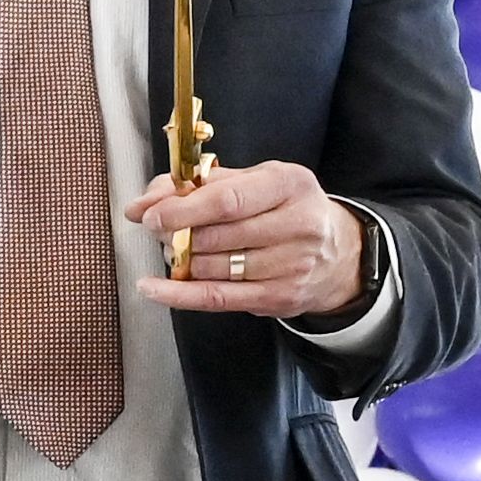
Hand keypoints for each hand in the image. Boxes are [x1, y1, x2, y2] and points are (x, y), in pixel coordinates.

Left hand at [129, 156, 367, 321]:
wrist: (339, 253)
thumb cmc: (284, 209)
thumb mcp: (254, 181)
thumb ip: (198, 186)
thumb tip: (141, 205)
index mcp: (289, 184)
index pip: (228, 200)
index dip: (182, 209)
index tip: (149, 215)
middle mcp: (298, 224)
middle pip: (217, 236)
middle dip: (175, 235)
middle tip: (159, 232)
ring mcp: (292, 265)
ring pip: (214, 268)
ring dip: (181, 261)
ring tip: (175, 251)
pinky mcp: (279, 297)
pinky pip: (217, 299)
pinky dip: (179, 295)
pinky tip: (152, 288)